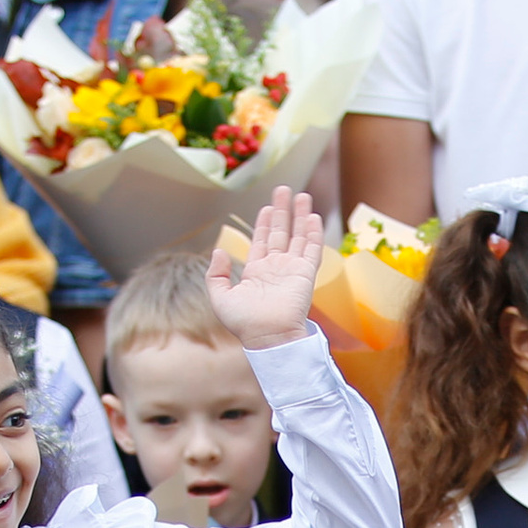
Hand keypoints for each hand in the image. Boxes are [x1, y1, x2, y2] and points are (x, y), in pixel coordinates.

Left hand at [206, 188, 324, 351]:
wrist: (268, 337)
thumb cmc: (244, 323)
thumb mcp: (219, 298)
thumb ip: (215, 274)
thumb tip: (219, 251)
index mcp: (256, 273)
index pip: (261, 241)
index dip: (263, 223)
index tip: (266, 207)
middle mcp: (276, 268)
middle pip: (280, 233)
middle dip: (282, 211)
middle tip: (284, 190)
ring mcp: (292, 270)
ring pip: (298, 236)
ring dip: (299, 215)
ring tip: (301, 195)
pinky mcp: (305, 274)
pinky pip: (311, 249)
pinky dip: (312, 233)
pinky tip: (312, 216)